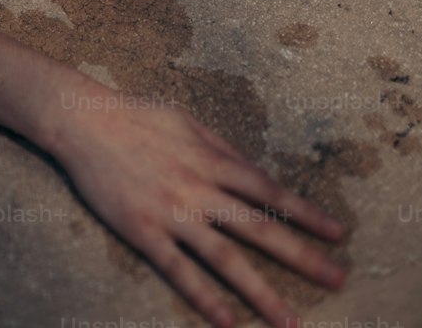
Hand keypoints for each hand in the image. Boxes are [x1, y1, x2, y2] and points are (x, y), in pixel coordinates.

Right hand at [51, 97, 345, 327]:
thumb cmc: (135, 115)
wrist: (84, 120)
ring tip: (291, 322)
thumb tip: (254, 172)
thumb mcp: (185, 121)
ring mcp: (172, 212)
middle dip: (302, 256)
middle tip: (337, 280)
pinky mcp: (142, 231)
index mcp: (210, 159)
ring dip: (261, 293)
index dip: (305, 212)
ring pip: (225, 259)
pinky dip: (205, 299)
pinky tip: (228, 324)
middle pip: (259, 227)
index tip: (337, 233)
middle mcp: (198, 188)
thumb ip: (220, 147)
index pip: (268, 189)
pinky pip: (179, 271)